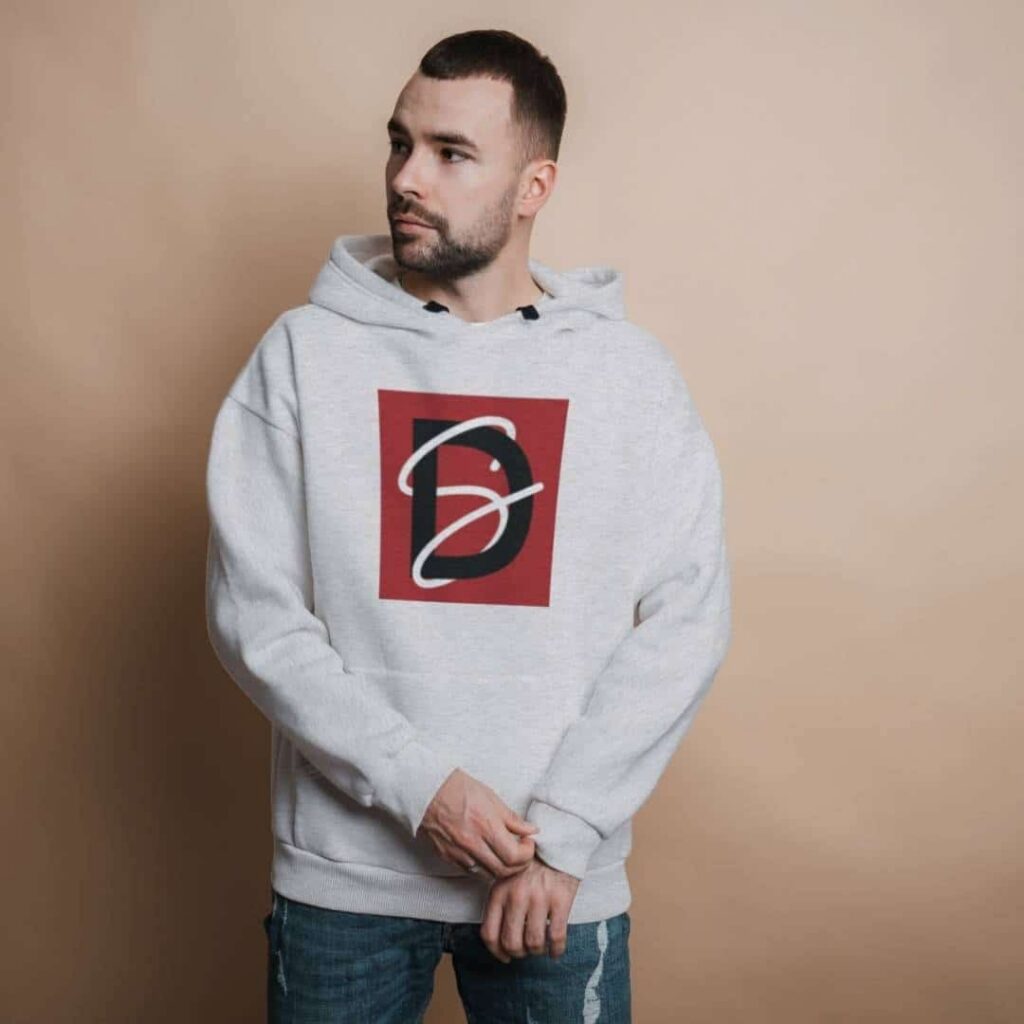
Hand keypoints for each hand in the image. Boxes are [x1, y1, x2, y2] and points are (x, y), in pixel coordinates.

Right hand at [417, 769, 538, 879]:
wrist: (426, 790)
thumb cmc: (458, 788)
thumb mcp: (491, 797)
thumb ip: (512, 818)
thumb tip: (531, 830)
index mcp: (486, 826)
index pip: (514, 856)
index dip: (527, 853)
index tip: (527, 843)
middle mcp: (473, 843)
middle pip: (503, 870)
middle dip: (518, 864)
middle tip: (520, 852)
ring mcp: (459, 852)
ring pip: (487, 875)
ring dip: (501, 869)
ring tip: (504, 854)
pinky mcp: (448, 856)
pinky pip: (471, 871)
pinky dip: (483, 868)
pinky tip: (486, 855)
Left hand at [480, 855, 580, 962]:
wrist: (559, 841)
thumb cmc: (532, 862)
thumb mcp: (507, 875)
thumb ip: (500, 900)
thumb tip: (498, 935)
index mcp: (499, 891)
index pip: (489, 934)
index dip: (497, 951)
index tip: (505, 956)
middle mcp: (516, 896)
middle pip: (511, 943)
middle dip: (519, 953)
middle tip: (526, 950)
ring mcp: (539, 898)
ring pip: (534, 943)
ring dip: (537, 951)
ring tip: (541, 946)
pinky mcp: (561, 900)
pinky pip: (557, 937)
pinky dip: (556, 950)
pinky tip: (556, 950)